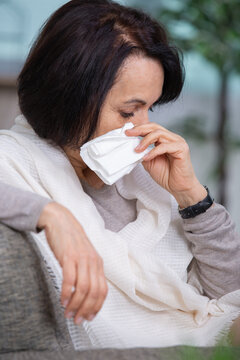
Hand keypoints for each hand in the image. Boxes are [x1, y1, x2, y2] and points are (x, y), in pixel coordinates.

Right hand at [37, 202, 107, 324]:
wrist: (61, 221)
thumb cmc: (71, 240)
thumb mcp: (84, 256)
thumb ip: (88, 271)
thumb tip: (87, 291)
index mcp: (98, 263)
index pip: (103, 290)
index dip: (97, 307)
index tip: (89, 317)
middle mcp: (93, 262)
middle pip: (94, 292)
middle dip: (86, 310)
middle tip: (77, 320)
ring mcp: (82, 259)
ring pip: (83, 288)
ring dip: (76, 305)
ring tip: (68, 313)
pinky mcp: (69, 256)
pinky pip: (70, 279)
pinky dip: (67, 292)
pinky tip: (63, 300)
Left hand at [125, 123, 206, 207]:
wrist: (179, 187)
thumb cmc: (167, 175)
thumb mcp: (149, 162)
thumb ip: (143, 152)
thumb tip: (131, 145)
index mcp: (165, 140)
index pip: (151, 128)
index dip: (139, 129)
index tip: (127, 133)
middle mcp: (172, 138)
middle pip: (155, 127)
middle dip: (140, 129)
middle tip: (128, 134)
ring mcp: (178, 142)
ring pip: (159, 134)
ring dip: (145, 141)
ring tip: (137, 150)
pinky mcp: (182, 149)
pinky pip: (164, 146)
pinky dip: (153, 151)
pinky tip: (147, 158)